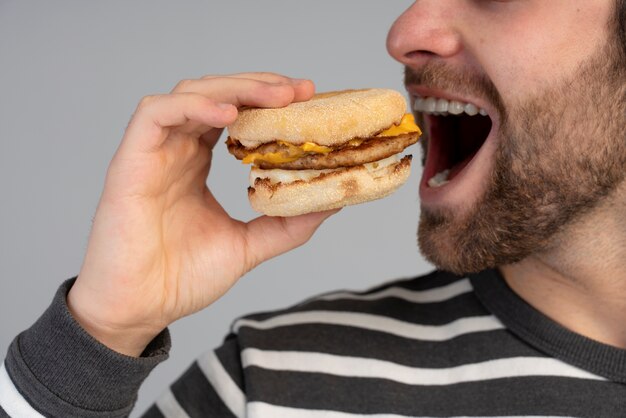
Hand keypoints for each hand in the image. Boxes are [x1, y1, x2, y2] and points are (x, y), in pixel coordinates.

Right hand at [67, 73, 337, 355]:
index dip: (268, 102)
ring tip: (275, 96)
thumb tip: (331, 204)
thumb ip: (285, 225)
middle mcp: (177, 150)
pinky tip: (228, 114)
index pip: (234, 114)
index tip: (307, 98)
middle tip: (299, 90)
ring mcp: (153, 152)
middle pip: (217, 95)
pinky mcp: (130, 160)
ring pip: (190, 94)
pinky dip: (193, 105)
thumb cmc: (181, 277)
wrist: (139, 309)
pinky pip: (156, 114)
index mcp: (198, 162)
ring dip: (235, 88)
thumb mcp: (247, 246)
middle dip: (260, 86)